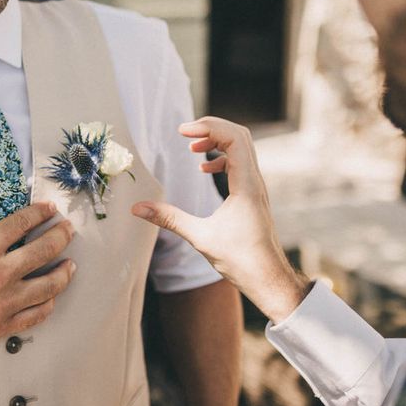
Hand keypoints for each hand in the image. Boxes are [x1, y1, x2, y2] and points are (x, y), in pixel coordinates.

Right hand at [0, 191, 74, 385]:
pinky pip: (34, 316)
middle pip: (45, 250)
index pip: (24, 222)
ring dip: (64, 271)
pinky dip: (48, 304)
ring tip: (70, 263)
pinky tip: (50, 296)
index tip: (50, 208)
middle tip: (68, 229)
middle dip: (62, 235)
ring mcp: (2, 304)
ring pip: (48, 286)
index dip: (41, 212)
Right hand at [132, 117, 308, 322]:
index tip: (183, 132)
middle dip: (211, 128)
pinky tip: (204, 168)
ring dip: (217, 140)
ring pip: (241, 147)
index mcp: (246, 185)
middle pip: (240, 135)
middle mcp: (254, 180)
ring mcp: (255, 186)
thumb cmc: (241, 260)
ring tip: (192, 148)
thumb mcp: (200, 238)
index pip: (234, 138)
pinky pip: (240, 162)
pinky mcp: (252, 193)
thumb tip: (137, 208)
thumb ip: (169, 219)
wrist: (269, 279)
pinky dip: (221, 156)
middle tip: (185, 133)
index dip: (209, 127)